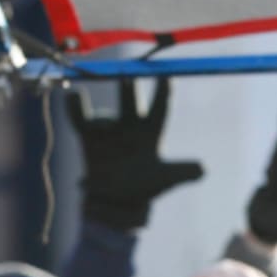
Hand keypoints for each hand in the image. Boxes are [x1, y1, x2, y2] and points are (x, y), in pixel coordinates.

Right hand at [65, 80, 203, 230]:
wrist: (117, 201)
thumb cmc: (145, 188)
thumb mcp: (165, 179)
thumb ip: (182, 172)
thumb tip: (203, 169)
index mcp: (152, 133)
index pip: (160, 108)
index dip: (163, 92)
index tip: (166, 75)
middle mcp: (131, 125)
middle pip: (131, 103)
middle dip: (129, 89)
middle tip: (128, 75)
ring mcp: (109, 129)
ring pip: (104, 113)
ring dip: (103, 111)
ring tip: (101, 110)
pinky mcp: (88, 135)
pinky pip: (79, 117)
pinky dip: (75, 107)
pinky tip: (74, 96)